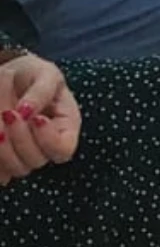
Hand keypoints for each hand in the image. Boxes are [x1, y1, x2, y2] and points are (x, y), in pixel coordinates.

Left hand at [0, 53, 80, 183]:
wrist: (12, 77)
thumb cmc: (34, 74)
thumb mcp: (45, 74)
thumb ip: (41, 91)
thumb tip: (26, 112)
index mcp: (66, 127)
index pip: (63, 149)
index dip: (49, 140)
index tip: (37, 118)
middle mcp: (46, 146)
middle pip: (35, 160)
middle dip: (20, 138)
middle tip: (8, 113)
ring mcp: (24, 154)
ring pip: (14, 168)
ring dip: (3, 146)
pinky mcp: (6, 158)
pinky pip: (1, 172)